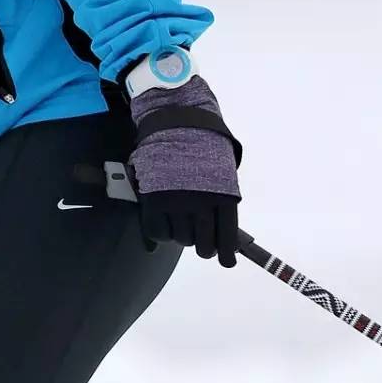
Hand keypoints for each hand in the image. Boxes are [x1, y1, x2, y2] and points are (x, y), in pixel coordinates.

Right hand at [128, 72, 242, 269]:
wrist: (177, 121)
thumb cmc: (204, 145)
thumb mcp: (224, 171)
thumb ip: (223, 200)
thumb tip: (222, 231)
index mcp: (224, 197)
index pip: (227, 237)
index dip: (227, 254)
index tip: (226, 261)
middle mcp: (201, 205)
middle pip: (203, 245)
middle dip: (204, 247)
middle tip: (202, 243)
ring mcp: (176, 205)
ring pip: (181, 240)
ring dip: (182, 236)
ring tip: (181, 222)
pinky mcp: (153, 202)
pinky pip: (157, 232)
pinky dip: (161, 233)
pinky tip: (165, 224)